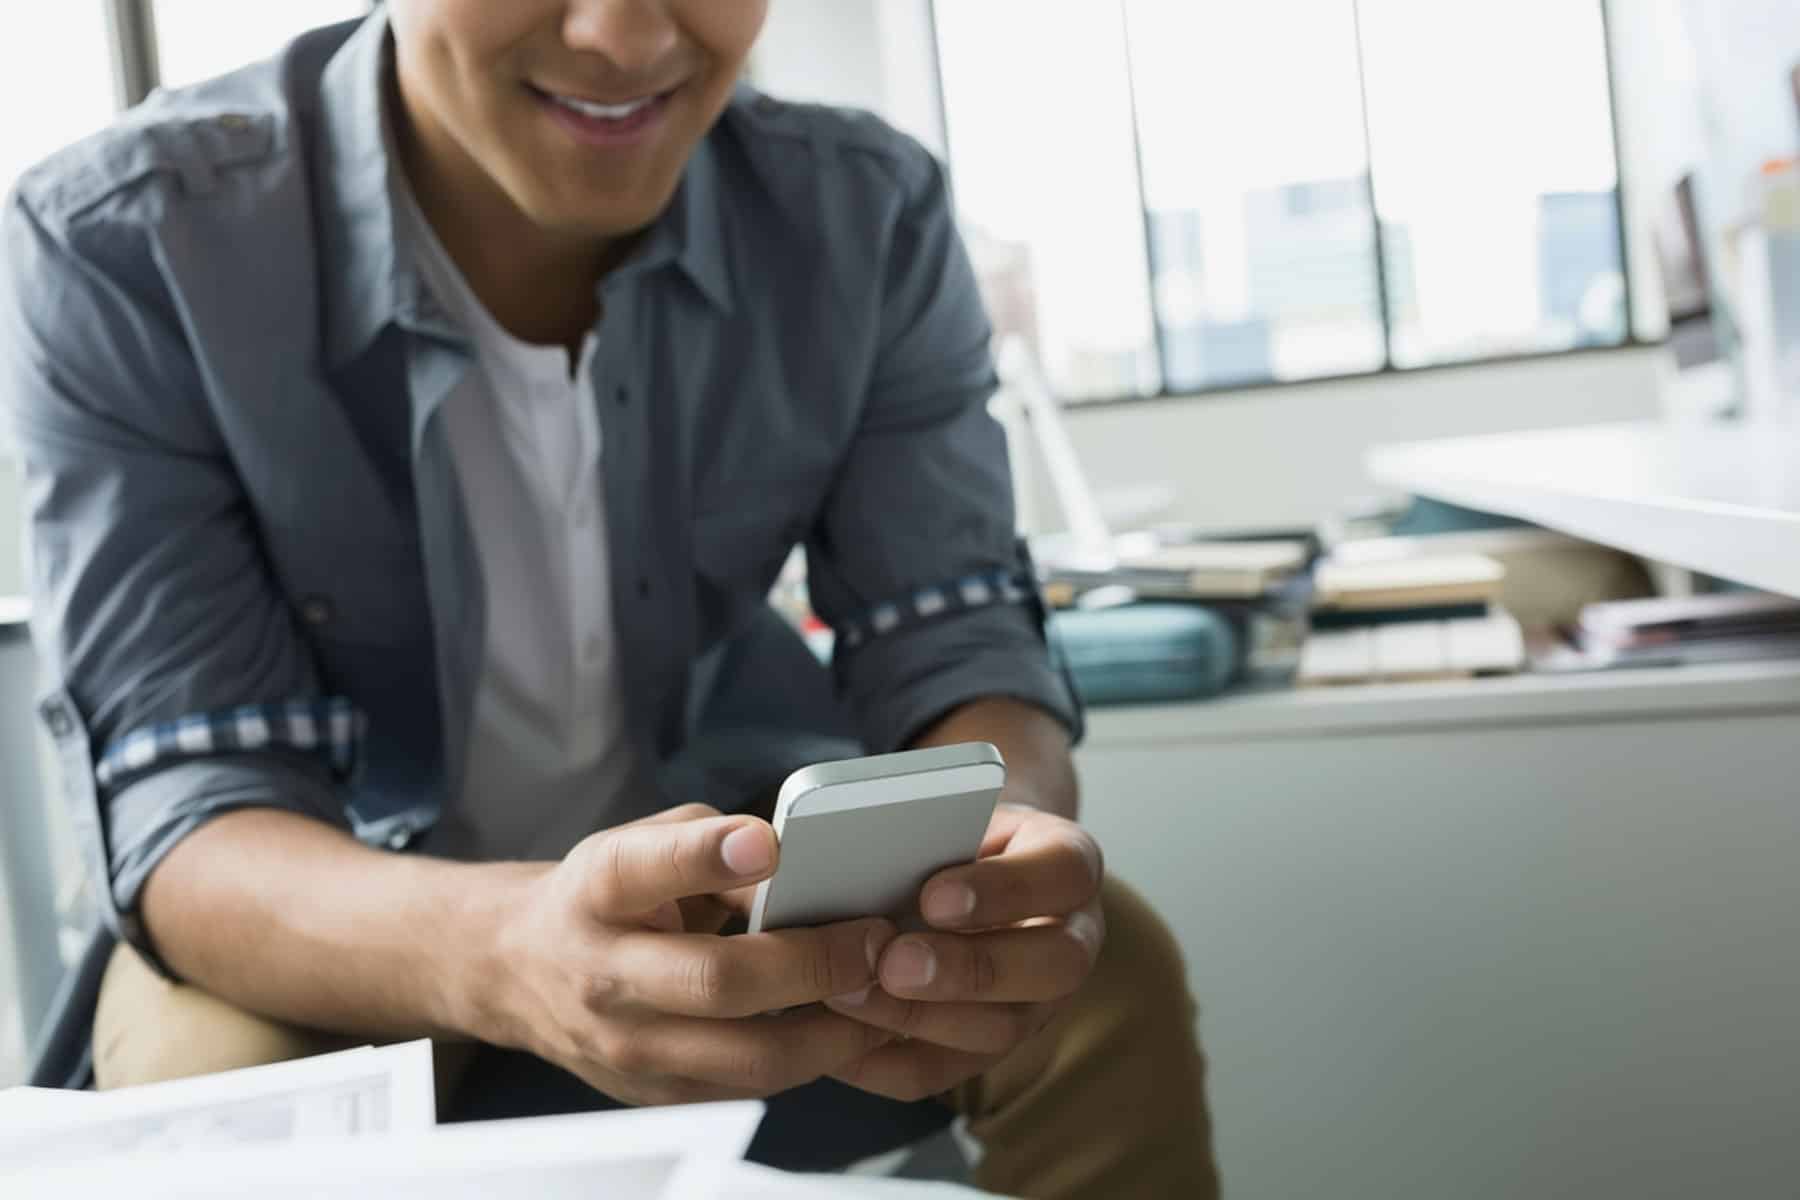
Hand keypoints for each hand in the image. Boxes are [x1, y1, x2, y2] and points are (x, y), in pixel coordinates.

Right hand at [483, 804, 899, 1105]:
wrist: (518, 970)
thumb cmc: (602, 896)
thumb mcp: (641, 843)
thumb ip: (715, 848)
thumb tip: (804, 864)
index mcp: (600, 891)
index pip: (646, 869)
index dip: (708, 856)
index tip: (769, 842)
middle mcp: (606, 974)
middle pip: (719, 982)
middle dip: (814, 965)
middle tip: (875, 942)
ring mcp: (629, 1046)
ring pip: (751, 1056)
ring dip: (835, 1031)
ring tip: (888, 999)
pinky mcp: (656, 1093)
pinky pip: (753, 1087)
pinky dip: (815, 1062)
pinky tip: (856, 1031)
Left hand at [824, 804, 1105, 1100]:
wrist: (957, 871)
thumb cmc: (948, 833)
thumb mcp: (947, 812)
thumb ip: (917, 829)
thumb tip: (837, 851)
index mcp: (1068, 863)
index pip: (1066, 872)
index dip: (1004, 889)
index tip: (933, 897)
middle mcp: (1070, 938)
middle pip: (1055, 966)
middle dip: (971, 969)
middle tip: (894, 961)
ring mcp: (1037, 1002)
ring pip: (1002, 1029)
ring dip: (922, 1017)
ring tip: (850, 994)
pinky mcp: (987, 1046)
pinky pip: (944, 1072)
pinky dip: (886, 1062)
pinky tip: (837, 1040)